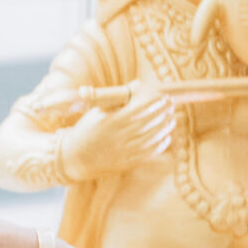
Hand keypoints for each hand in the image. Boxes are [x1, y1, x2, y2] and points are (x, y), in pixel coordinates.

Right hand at [55, 89, 172, 180]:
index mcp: (111, 121)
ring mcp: (124, 151)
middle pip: (148, 122)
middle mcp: (119, 137)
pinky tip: (166, 136)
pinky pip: (149, 153)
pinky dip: (161, 144)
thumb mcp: (97, 111)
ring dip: (165, 127)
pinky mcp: (127, 163)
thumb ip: (118, 99)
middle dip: (162, 112)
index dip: (154, 103)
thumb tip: (137, 85)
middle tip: (171, 105)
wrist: (75, 158)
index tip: (163, 97)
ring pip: (152, 138)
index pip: (139, 109)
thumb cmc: (87, 130)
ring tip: (172, 119)